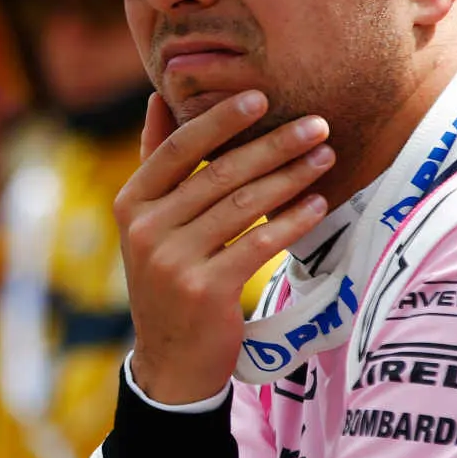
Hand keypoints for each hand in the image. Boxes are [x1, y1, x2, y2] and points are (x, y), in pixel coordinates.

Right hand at [115, 90, 332, 403]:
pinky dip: (292, 222)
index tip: (261, 97)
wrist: (169, 360)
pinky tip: (317, 205)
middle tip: (317, 125)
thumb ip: (155, 163)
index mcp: (130, 204)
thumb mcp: (148, 223)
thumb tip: (157, 98)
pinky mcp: (205, 290)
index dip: (219, 120)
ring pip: (243, 206)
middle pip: (218, 174)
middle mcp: (146, 230)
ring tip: (326, 158)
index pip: (176, 149)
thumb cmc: (168, 279)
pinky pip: (258, 244)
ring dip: (291, 178)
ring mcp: (173, 261)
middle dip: (274, 145)